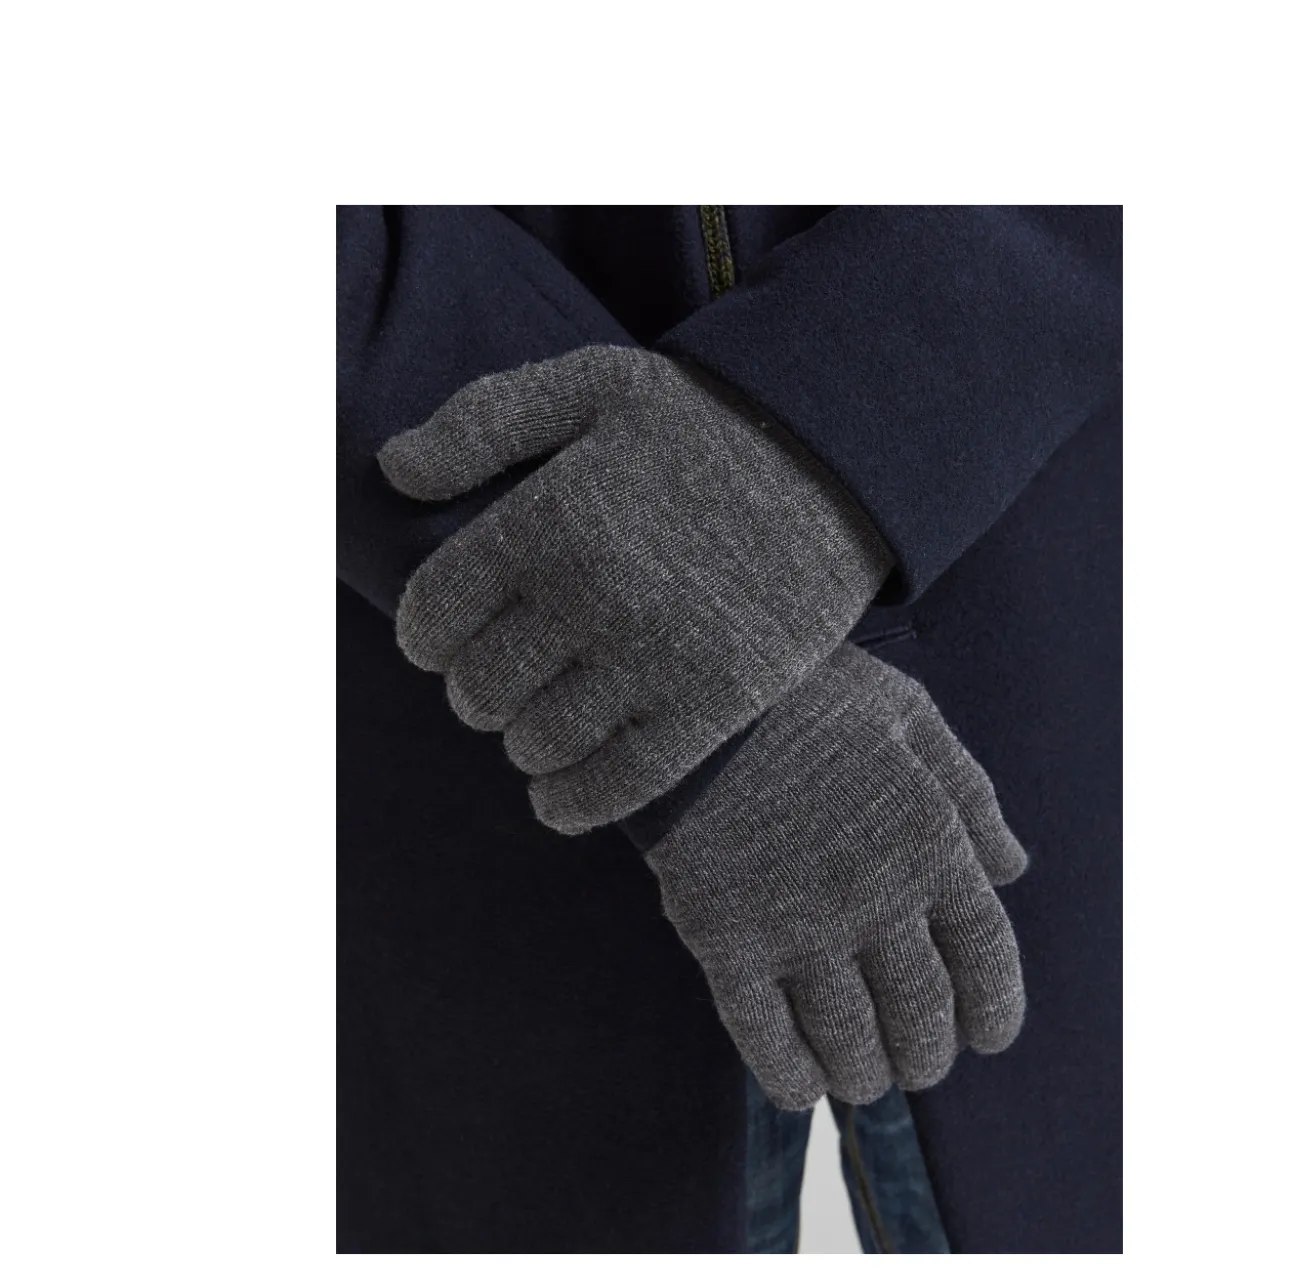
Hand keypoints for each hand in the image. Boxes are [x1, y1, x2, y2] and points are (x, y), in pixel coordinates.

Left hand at [379, 346, 891, 832]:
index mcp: (550, 517)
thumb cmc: (706, 423)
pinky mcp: (712, 705)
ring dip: (523, 740)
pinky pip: (614, 785)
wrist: (839, 460)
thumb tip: (392, 471)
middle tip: (501, 676)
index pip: (434, 615)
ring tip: (542, 718)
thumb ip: (483, 420)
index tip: (447, 638)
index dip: (427, 636)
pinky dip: (569, 803)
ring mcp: (656, 657)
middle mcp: (594, 594)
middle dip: (475, 689)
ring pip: (536, 743)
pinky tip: (557, 795)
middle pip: (479, 689)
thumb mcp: (593, 384)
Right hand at [645, 644, 1028, 1108]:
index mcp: (931, 844)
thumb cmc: (810, 697)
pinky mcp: (726, 939)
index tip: (987, 1036)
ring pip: (849, 1040)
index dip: (994, 1012)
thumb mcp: (911, 719)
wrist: (694, 691)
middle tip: (918, 1061)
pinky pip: (764, 1035)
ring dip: (865, 1075)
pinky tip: (802, 1085)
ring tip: (865, 1077)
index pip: (985, 960)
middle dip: (927, 1055)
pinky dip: (790, 1075)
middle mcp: (876, 897)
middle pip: (921, 1016)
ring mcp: (798, 924)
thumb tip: (1014, 868)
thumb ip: (971, 795)